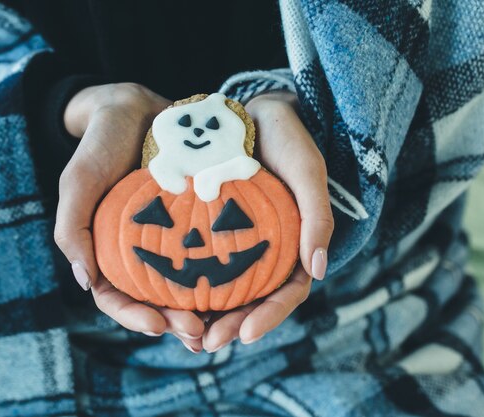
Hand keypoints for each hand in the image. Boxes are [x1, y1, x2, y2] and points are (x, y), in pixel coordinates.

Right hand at [55, 83, 205, 351]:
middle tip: (198, 333)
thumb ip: (74, 230)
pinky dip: (222, 276)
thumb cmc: (102, 145)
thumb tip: (85, 282)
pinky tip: (242, 288)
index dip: (132, 317)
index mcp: (108, 251)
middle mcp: (139, 251)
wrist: (138, 109)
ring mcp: (169, 238)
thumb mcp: (80, 182)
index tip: (156, 324)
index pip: (115, 297)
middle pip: (154, 301)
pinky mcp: (197, 223)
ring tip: (222, 325)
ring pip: (185, 287)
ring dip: (202, 311)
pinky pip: (209, 255)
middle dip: (174, 323)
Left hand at [202, 91, 333, 351]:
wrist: (253, 111)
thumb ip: (317, 216)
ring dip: (205, 314)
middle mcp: (265, 249)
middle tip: (204, 343)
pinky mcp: (209, 228)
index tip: (243, 335)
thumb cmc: (286, 139)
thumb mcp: (306, 171)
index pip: (287, 292)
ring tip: (181, 332)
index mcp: (294, 244)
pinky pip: (199, 261)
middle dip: (231, 326)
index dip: (269, 317)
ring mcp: (237, 240)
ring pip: (224, 288)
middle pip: (252, 300)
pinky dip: (186, 282)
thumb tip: (319, 269)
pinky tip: (164, 295)